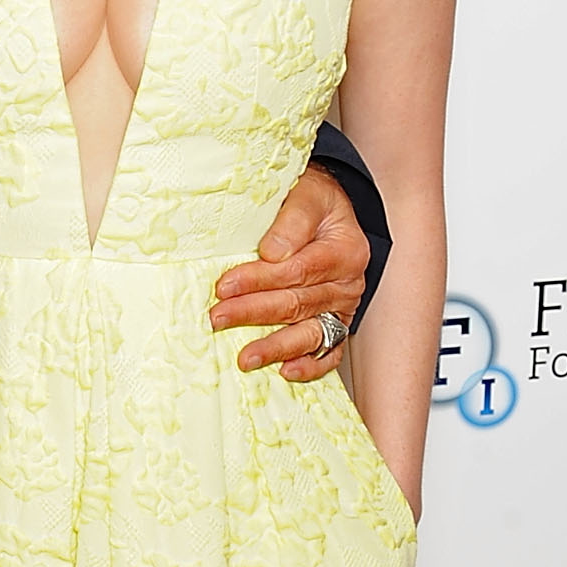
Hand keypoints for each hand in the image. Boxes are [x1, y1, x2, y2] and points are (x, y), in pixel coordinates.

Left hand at [209, 165, 367, 382]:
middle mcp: (348, 282)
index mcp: (345, 249)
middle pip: (298, 303)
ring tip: (245, 358)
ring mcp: (343, 308)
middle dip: (254, 312)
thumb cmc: (313, 202)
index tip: (225, 285)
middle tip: (218, 318)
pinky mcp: (338, 325)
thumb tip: (272, 252)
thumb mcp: (307, 194)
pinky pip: (330, 353)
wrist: (327, 212)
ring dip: (276, 347)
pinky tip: (287, 371)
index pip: (298, 270)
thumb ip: (293, 219)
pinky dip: (311, 366)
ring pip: (310, 333)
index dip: (260, 279)